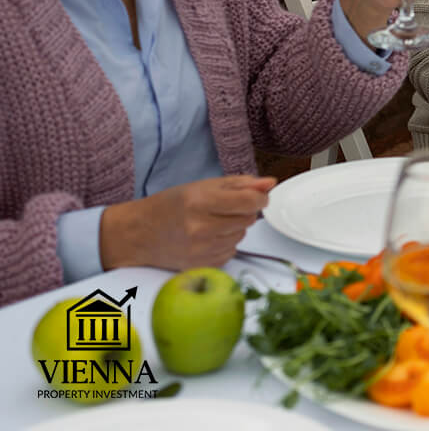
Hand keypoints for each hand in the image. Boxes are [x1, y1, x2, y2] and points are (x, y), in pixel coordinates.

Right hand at [99, 176, 275, 270]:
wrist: (138, 234)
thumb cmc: (170, 206)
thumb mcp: (203, 186)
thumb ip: (240, 184)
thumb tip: (270, 183)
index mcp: (200, 202)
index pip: (249, 202)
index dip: (259, 198)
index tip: (257, 196)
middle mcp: (200, 228)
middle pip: (248, 219)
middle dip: (243, 211)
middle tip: (223, 208)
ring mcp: (200, 251)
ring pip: (241, 236)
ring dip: (234, 228)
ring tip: (211, 223)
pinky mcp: (201, 266)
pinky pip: (231, 252)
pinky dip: (225, 244)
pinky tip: (207, 238)